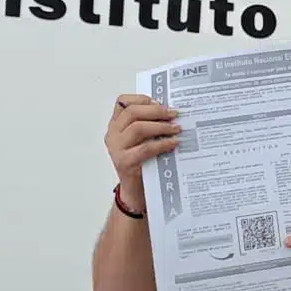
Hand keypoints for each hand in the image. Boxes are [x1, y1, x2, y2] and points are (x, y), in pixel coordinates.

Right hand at [105, 95, 179, 209]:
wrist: (136, 191)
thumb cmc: (143, 162)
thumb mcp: (144, 139)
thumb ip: (150, 125)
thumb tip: (172, 111)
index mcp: (116, 125)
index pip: (122, 102)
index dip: (141, 99)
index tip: (160, 102)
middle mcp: (113, 134)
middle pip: (132, 112)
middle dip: (156, 111)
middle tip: (175, 114)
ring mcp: (116, 148)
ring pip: (138, 128)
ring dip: (161, 126)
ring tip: (177, 128)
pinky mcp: (124, 162)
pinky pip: (145, 148)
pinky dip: (162, 144)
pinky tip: (174, 143)